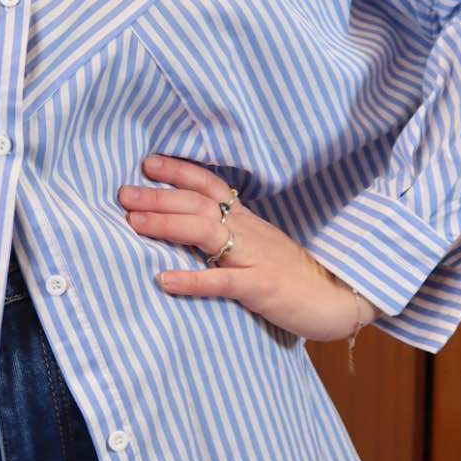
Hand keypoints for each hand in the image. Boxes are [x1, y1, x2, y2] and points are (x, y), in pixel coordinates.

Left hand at [117, 152, 378, 342]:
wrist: (338, 298)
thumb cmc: (293, 274)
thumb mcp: (258, 246)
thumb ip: (228, 236)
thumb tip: (186, 227)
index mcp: (247, 219)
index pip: (210, 185)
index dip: (178, 172)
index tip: (147, 162)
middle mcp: (248, 230)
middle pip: (198, 203)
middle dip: (158, 196)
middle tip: (122, 193)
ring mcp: (255, 257)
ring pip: (206, 231)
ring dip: (166, 224)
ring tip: (133, 223)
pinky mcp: (261, 287)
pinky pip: (223, 281)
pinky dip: (192, 280)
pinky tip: (163, 280)